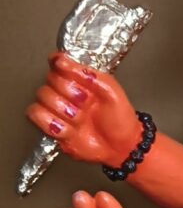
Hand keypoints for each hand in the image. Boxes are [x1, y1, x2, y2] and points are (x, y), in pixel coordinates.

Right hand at [26, 52, 142, 166]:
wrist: (121, 147)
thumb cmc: (120, 119)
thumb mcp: (111, 90)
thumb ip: (87, 73)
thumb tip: (61, 60)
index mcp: (79, 80)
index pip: (58, 63)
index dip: (63, 69)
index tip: (76, 78)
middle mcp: (66, 93)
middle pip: (49, 81)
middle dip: (69, 93)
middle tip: (86, 103)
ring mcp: (57, 109)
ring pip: (42, 98)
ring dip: (63, 110)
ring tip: (80, 119)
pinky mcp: (51, 127)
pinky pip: (37, 116)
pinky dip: (52, 123)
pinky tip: (69, 129)